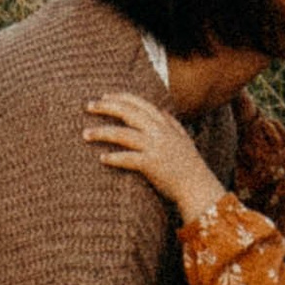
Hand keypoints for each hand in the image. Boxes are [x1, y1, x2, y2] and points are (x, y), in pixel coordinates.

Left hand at [83, 91, 228, 221]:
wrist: (199, 188)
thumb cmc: (190, 165)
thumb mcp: (183, 139)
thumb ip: (172, 124)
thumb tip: (162, 110)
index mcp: (164, 124)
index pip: (138, 103)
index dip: (120, 97)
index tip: (104, 96)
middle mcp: (159, 132)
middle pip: (127, 112)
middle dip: (105, 107)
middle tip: (88, 106)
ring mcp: (155, 147)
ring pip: (122, 134)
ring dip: (101, 133)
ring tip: (85, 134)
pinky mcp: (152, 165)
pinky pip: (128, 159)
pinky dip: (114, 158)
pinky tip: (102, 158)